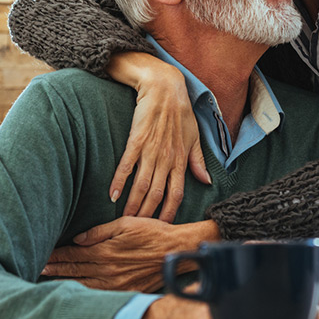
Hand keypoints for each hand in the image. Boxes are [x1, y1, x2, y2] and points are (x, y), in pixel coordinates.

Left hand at [43, 218, 219, 291]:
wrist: (176, 251)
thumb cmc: (152, 232)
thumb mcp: (125, 223)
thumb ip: (99, 232)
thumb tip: (77, 239)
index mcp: (105, 251)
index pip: (73, 254)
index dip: (56, 255)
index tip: (42, 254)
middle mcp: (108, 269)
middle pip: (74, 270)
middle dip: (54, 269)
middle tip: (37, 268)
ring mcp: (116, 284)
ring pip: (83, 285)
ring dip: (64, 283)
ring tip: (47, 281)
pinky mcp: (125, 291)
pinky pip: (98, 295)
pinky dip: (83, 293)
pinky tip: (73, 293)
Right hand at [105, 52, 209, 221]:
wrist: (164, 87)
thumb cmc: (181, 111)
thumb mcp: (194, 136)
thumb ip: (198, 161)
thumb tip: (206, 181)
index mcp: (182, 159)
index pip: (177, 193)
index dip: (170, 212)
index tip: (163, 227)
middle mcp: (167, 158)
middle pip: (157, 194)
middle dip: (148, 215)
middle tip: (138, 231)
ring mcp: (151, 150)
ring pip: (142, 185)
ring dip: (133, 204)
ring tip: (124, 220)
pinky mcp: (137, 140)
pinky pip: (127, 165)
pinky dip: (119, 182)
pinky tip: (112, 195)